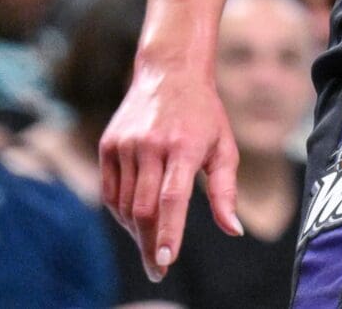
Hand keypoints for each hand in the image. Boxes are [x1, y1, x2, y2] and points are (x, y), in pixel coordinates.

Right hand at [100, 56, 241, 280]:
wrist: (170, 72)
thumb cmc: (204, 114)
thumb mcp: (224, 147)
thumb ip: (225, 191)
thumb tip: (233, 230)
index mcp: (183, 146)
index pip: (172, 198)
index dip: (167, 232)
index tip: (165, 262)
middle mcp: (150, 146)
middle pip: (144, 209)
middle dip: (149, 244)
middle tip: (157, 269)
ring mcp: (125, 145)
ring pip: (125, 204)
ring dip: (136, 231)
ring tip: (150, 245)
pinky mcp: (108, 146)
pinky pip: (110, 192)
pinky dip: (121, 213)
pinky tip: (135, 222)